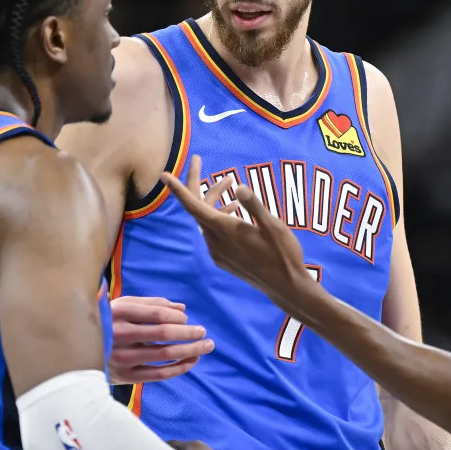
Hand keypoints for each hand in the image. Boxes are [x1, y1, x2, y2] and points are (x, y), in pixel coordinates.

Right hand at [108, 296, 213, 383]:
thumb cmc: (108, 322)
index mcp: (118, 312)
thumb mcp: (123, 306)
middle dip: (189, 333)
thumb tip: (182, 309)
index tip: (187, 320)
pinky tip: (191, 361)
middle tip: (204, 332)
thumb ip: (152, 304)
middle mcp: (119, 334)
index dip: (177, 317)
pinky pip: (158, 374)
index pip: (157, 314)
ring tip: (206, 346)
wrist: (75, 349)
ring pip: (164, 355)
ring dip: (190, 350)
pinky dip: (178, 368)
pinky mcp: (124, 376)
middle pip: (163, 334)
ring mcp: (121, 357)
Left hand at [161, 155, 313, 304]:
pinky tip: (235, 210)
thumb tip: (239, 187)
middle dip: (197, 183)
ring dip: (214, 200)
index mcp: (225, 230)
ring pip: (206, 220)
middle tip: (199, 162)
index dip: (178, 189)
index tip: (164, 175)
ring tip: (230, 184)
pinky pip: (213, 233)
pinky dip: (219, 216)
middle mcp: (216, 242)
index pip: (194, 206)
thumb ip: (254, 205)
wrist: (285, 287)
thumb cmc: (283, 255)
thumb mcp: (273, 226)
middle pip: (198, 209)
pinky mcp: (223, 260)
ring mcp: (218, 253)